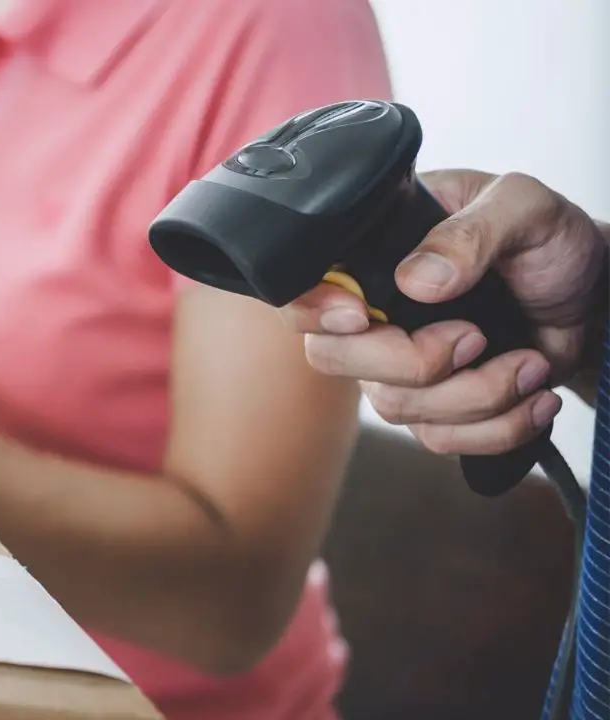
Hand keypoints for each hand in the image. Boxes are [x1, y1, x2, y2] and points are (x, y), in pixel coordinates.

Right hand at [281, 170, 606, 454]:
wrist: (590, 296)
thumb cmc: (548, 241)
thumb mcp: (522, 209)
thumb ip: (470, 233)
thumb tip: (417, 280)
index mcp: (371, 250)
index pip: (302, 285)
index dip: (312, 308)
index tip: (359, 316)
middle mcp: (371, 309)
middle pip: (333, 356)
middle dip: (410, 363)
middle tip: (474, 338)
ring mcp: (395, 363)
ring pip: (392, 406)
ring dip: (475, 395)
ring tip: (530, 363)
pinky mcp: (431, 407)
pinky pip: (437, 439)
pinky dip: (496, 427)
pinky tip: (533, 396)